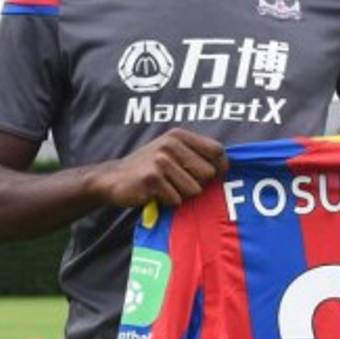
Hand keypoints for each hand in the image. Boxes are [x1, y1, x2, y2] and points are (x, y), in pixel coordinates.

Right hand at [89, 129, 227, 207]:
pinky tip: (154, 194)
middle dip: (197, 184)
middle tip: (177, 184)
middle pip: (208, 174)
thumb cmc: (149, 168)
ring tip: (165, 188)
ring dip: (181, 195)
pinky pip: (176, 199)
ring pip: (194, 190)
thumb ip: (196, 155)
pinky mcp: (152, 179)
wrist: (112, 178)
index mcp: (179, 136)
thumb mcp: (171, 152)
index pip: (217, 150)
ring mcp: (161, 161)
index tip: (213, 177)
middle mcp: (171, 144)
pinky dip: (167, 202)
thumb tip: (227, 167)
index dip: (220, 167)